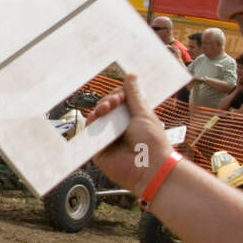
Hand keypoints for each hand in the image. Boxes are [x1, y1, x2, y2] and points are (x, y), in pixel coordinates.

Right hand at [88, 74, 172, 196]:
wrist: (150, 167)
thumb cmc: (153, 142)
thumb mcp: (144, 114)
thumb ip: (134, 95)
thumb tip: (131, 76)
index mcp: (132, 119)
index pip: (119, 101)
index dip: (117, 95)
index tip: (121, 95)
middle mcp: (119, 128)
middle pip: (105, 108)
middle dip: (108, 101)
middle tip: (114, 102)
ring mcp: (108, 138)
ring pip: (96, 119)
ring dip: (99, 110)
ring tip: (106, 109)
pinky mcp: (99, 150)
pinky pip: (89, 134)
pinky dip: (91, 124)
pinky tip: (97, 118)